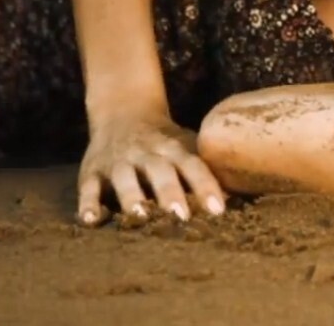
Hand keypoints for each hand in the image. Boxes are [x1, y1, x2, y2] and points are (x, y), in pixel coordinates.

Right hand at [77, 113, 225, 224]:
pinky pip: (88, 187)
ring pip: (124, 178)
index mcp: (173, 148)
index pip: (193, 165)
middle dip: (170, 192)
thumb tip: (246, 200)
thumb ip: (207, 170)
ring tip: (139, 217)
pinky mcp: (92, 171)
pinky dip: (88, 204)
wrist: (122, 112)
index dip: (206, 186)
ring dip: (132, 197)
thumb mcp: (186, 147)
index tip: (218, 210)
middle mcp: (146, 153)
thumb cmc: (165, 143)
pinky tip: (90, 221)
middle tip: (181, 216)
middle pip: (160, 171)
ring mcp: (118, 161)